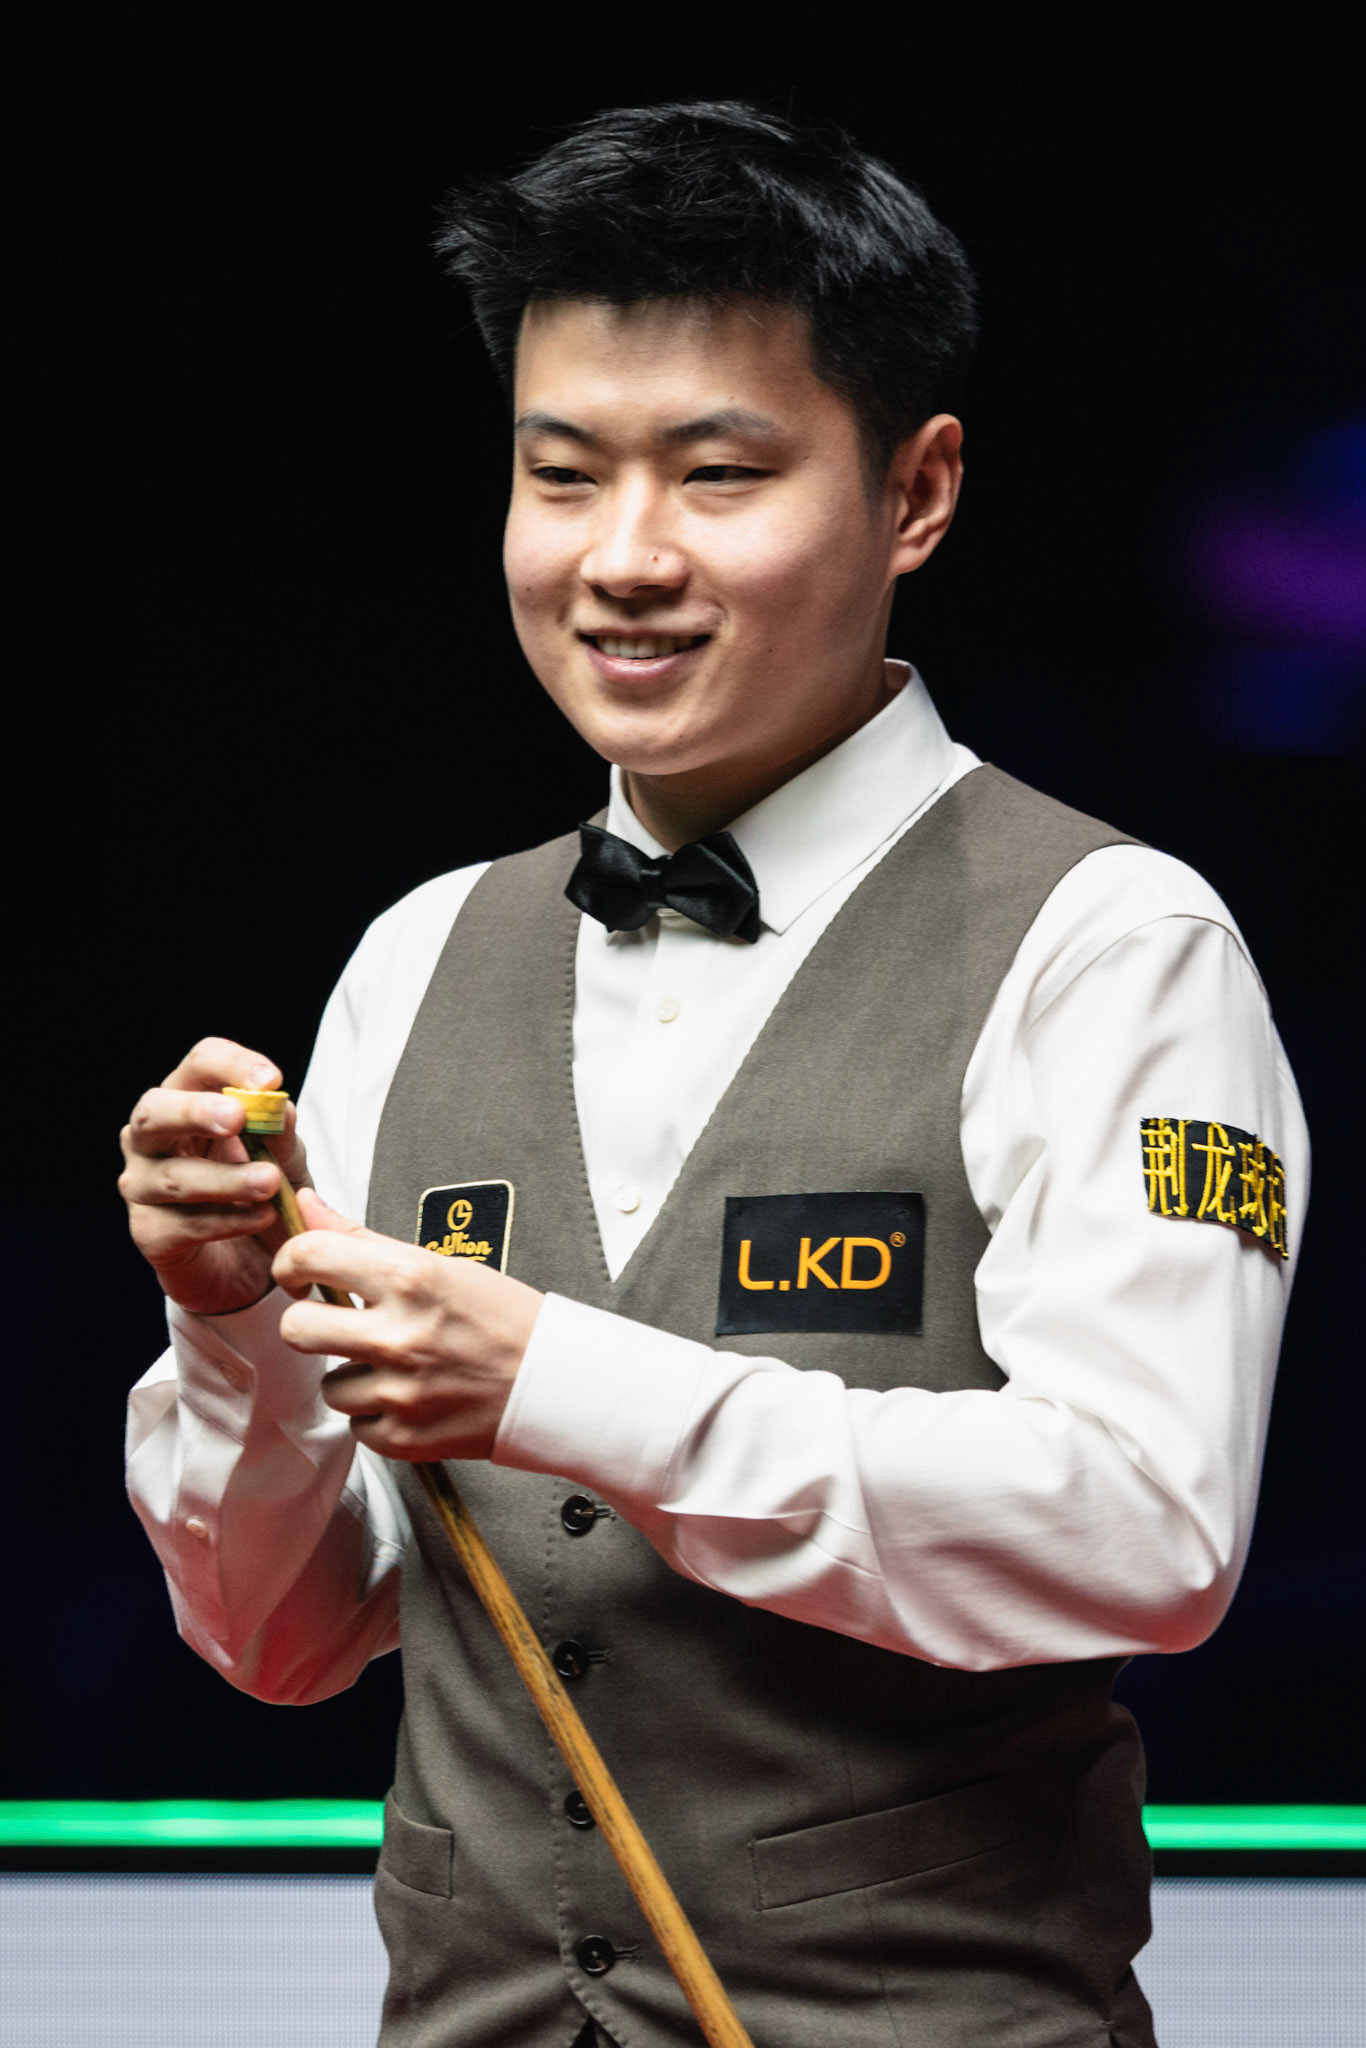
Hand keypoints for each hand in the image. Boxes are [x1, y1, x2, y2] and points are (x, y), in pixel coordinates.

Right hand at [119, 1039, 307, 1315]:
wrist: (256, 1261)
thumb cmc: (262, 1194)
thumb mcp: (286, 1159)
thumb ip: (280, 1133)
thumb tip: (277, 1108)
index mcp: (187, 1102)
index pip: (198, 1065)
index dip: (230, 1065)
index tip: (270, 1079)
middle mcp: (152, 1138)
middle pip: (154, 1110)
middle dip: (196, 1112)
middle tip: (238, 1118)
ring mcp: (143, 1185)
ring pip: (173, 1176)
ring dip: (226, 1178)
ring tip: (270, 1182)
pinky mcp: (149, 1233)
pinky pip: (182, 1224)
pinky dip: (227, 1220)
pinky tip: (260, 1217)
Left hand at [273, 1189, 543, 1460]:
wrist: (555, 1382)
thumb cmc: (504, 1319)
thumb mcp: (438, 1264)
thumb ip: (362, 1238)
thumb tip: (307, 1205)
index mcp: (409, 1279)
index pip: (309, 1256)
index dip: (292, 1263)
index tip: (300, 1273)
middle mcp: (400, 1335)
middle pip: (297, 1329)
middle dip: (311, 1324)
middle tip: (339, 1324)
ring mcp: (399, 1391)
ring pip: (329, 1385)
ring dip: (355, 1376)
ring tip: (398, 1366)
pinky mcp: (403, 1436)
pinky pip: (357, 1424)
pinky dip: (378, 1414)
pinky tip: (412, 1396)